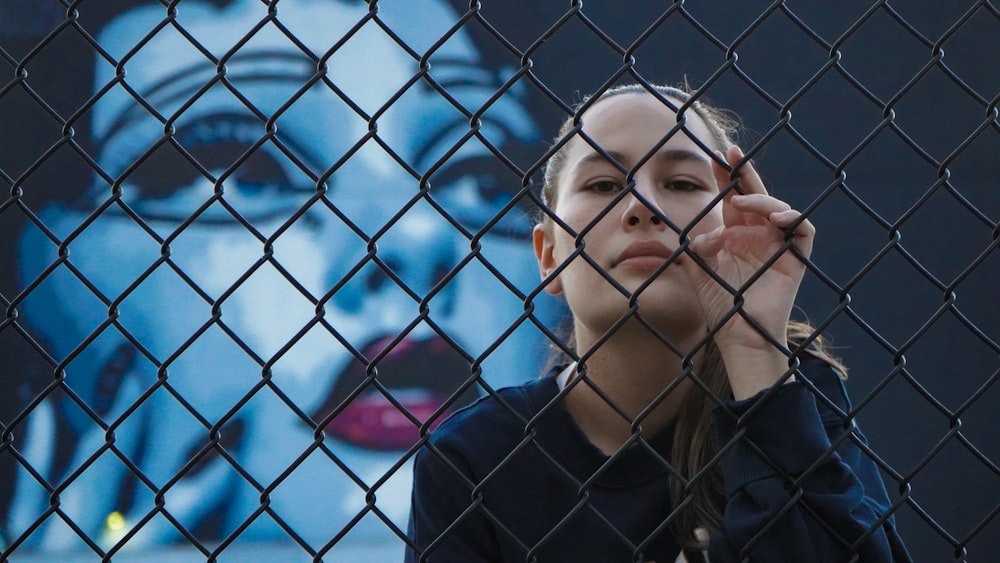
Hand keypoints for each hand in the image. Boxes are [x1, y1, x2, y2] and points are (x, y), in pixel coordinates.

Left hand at [683, 146, 814, 396]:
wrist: (737, 335)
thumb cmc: (718, 305)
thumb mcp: (696, 269)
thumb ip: (693, 245)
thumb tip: (696, 227)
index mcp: (735, 233)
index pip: (732, 197)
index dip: (726, 175)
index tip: (714, 156)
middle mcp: (757, 234)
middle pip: (755, 194)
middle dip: (744, 172)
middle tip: (731, 153)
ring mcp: (777, 245)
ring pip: (779, 207)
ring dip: (762, 199)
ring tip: (742, 202)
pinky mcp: (795, 259)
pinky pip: (803, 230)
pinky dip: (793, 219)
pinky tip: (776, 219)